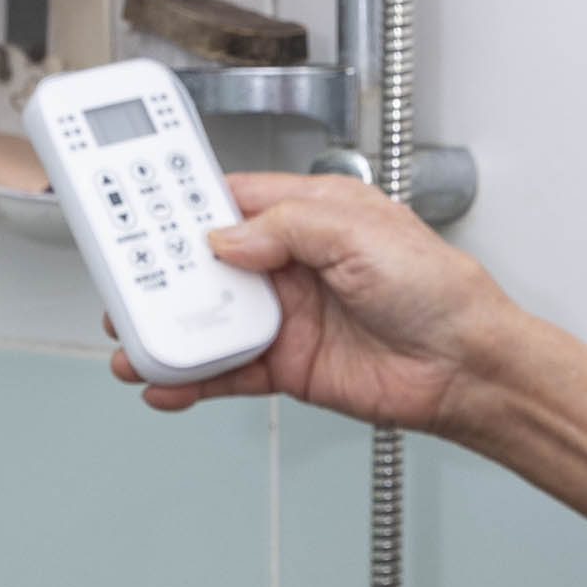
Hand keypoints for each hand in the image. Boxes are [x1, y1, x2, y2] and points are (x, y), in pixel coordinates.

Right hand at [118, 162, 514, 436]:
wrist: (466, 366)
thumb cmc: (438, 289)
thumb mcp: (361, 231)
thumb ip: (287, 226)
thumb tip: (227, 237)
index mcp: (310, 215)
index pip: (232, 202)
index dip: (185, 204)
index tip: (139, 207)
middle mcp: (292, 264)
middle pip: (207, 263)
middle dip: (160, 272)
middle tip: (120, 280)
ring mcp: (287, 317)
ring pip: (209, 319)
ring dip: (167, 329)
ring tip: (131, 340)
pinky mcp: (288, 366)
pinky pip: (227, 371)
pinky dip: (192, 380)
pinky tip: (165, 384)